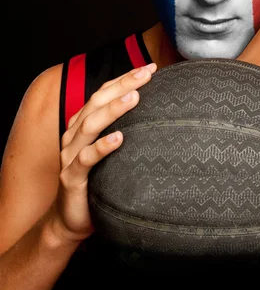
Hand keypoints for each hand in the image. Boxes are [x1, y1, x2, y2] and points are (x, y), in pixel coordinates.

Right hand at [47, 63, 156, 243]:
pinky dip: (102, 147)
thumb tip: (159, 114)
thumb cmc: (97, 181)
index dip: (125, 79)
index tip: (149, 68)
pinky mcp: (72, 177)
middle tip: (146, 74)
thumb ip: (125, 131)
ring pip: (91, 125)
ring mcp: (71, 155)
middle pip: (97, 102)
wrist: (70, 220)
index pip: (103, 93)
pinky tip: (119, 138)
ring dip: (113, 109)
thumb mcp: (111, 152)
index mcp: (84, 125)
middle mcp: (75, 135)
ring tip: (134, 97)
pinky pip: (86, 159)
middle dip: (123, 85)